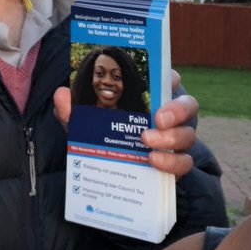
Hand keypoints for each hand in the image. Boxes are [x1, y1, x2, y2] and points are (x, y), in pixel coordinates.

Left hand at [52, 69, 199, 178]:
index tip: (167, 79)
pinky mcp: (177, 163)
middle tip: (157, 118)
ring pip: (188, 134)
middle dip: (177, 109)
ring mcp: (177, 139)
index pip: (170, 79)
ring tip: (147, 142)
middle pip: (189, 105)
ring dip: (171, 138)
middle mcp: (171, 115)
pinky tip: (152, 161)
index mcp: (152, 97)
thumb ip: (74, 109)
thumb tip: (61, 94)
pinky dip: (171, 162)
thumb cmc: (105, 136)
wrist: (113, 172)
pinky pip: (184, 162)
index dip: (171, 77)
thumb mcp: (87, 123)